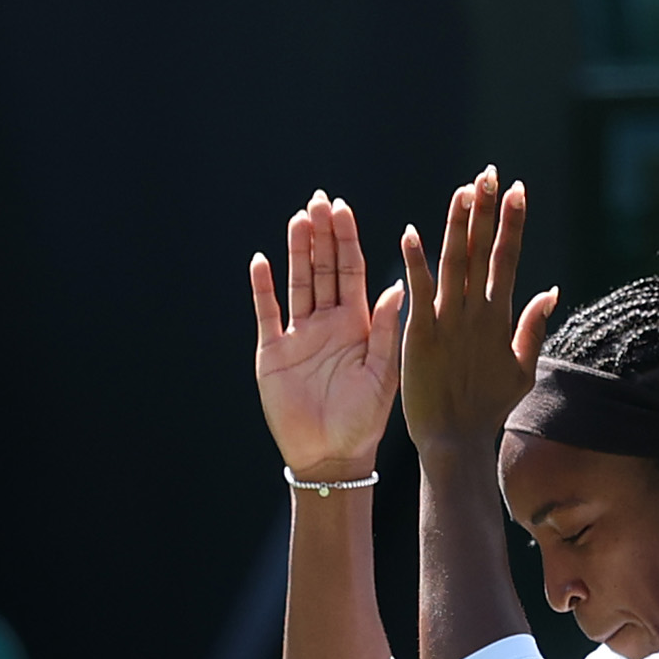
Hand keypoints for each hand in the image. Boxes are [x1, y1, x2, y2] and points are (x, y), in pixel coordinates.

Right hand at [248, 190, 403, 480]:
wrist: (331, 458)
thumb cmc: (364, 421)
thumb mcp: (384, 373)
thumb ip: (388, 329)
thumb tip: (398, 285)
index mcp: (357, 324)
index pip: (351, 271)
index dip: (346, 240)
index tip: (343, 209)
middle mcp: (327, 323)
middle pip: (322, 269)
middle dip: (321, 235)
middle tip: (319, 201)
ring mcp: (298, 336)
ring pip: (296, 283)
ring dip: (296, 251)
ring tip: (298, 220)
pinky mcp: (273, 353)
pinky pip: (267, 314)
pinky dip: (263, 288)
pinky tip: (261, 261)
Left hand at [395, 169, 556, 458]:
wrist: (456, 441)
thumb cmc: (488, 409)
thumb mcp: (521, 368)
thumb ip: (534, 326)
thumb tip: (551, 290)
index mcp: (500, 317)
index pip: (508, 258)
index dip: (512, 222)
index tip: (517, 188)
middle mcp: (477, 313)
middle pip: (482, 251)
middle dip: (487, 210)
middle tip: (489, 172)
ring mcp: (448, 322)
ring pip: (454, 263)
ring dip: (457, 224)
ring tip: (462, 189)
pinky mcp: (420, 335)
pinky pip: (418, 291)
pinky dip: (415, 262)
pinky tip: (411, 232)